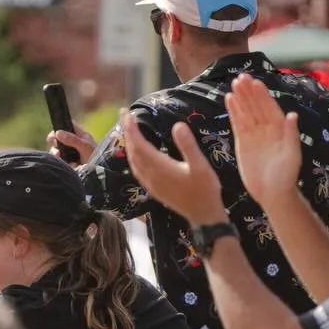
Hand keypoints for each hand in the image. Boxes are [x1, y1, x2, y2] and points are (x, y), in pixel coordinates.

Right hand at [47, 123, 95, 164]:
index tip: (56, 132)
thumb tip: (58, 133)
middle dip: (54, 140)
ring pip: (56, 149)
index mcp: (80, 135)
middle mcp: (73, 143)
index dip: (61, 126)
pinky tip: (62, 161)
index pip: (68, 125)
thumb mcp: (85, 147)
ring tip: (59, 155)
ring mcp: (69, 153)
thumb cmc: (95, 158)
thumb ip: (72, 139)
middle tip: (54, 144)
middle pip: (58, 137)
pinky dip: (57, 159)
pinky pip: (57, 158)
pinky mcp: (66, 162)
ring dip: (55, 152)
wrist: (97, 173)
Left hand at [121, 110, 228, 226]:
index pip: (139, 144)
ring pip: (132, 160)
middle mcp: (150, 175)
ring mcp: (150, 183)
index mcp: (160, 167)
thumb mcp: (201, 165)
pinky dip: (133, 156)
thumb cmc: (205, 189)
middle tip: (124, 114)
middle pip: (132, 150)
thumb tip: (177, 125)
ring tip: (128, 129)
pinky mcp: (153, 188)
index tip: (126, 113)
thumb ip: (188, 145)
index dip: (131, 128)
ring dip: (128, 143)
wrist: (202, 214)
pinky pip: (136, 169)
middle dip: (126, 131)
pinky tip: (136, 152)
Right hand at [226, 74, 302, 209]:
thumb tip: (292, 115)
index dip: (262, 95)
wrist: (272, 192)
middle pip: (257, 106)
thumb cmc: (286, 175)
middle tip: (240, 77)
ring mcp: (254, 134)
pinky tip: (229, 101)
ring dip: (240, 98)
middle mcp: (267, 129)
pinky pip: (238, 124)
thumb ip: (291, 135)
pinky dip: (234, 112)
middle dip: (249, 92)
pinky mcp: (243, 142)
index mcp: (280, 129)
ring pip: (246, 112)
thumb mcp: (292, 155)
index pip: (270, 108)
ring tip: (233, 84)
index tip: (255, 82)